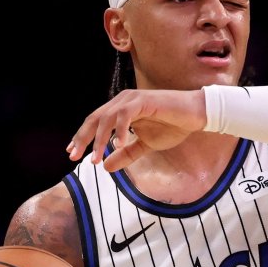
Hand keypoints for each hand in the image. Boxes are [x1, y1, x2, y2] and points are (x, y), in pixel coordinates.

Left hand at [66, 89, 207, 171]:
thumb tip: (106, 167)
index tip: (72, 154)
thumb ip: (126, 154)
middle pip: (94, 119)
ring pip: (106, 118)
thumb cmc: (172, 127)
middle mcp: (122, 101)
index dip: (82, 137)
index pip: (95, 122)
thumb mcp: (145, 145)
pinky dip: (119, 130)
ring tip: (95, 158)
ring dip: (99, 139)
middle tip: (74, 156)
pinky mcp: (143, 101)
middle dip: (82, 138)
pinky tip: (118, 145)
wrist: (195, 116)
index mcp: (120, 109)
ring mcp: (132, 99)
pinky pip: (125, 115)